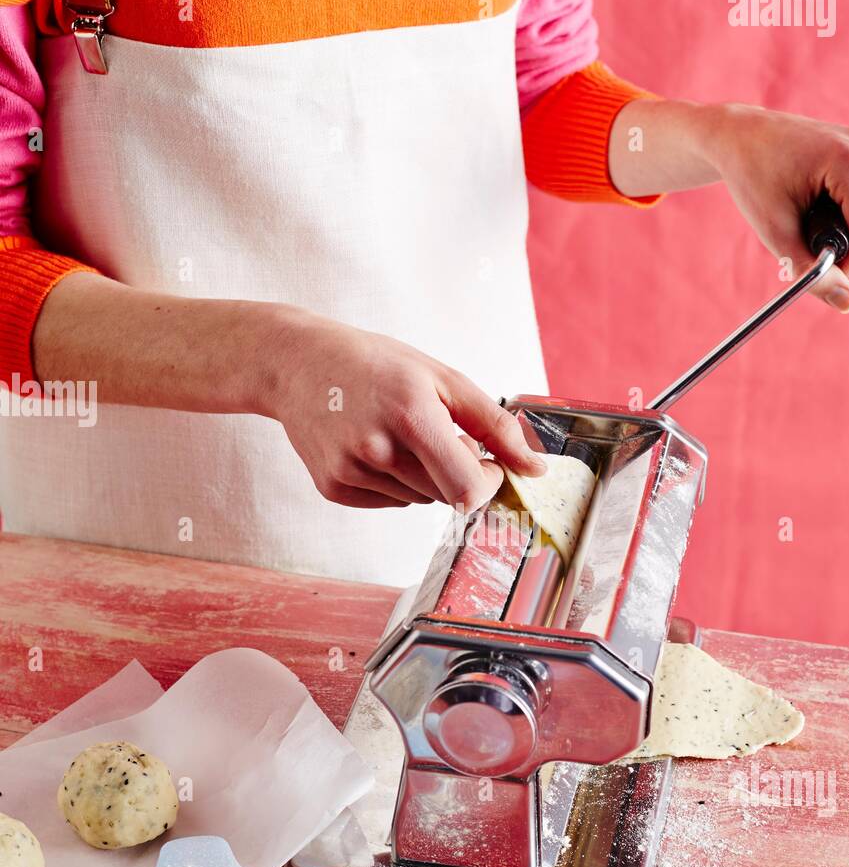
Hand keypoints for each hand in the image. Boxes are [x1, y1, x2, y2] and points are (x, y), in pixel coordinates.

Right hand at [32, 277, 545, 510]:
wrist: (294, 363)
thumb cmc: (376, 363)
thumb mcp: (440, 376)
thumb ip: (494, 423)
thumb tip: (536, 468)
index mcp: (411, 414)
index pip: (469, 488)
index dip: (489, 483)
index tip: (489, 463)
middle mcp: (377, 448)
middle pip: (446, 496)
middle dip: (457, 473)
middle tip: (437, 436)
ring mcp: (351, 471)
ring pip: (419, 500)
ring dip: (426, 477)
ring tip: (397, 434)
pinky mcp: (333, 488)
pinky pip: (390, 502)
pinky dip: (395, 482)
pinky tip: (373, 447)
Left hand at [609, 98, 848, 310]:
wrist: (741, 136)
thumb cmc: (753, 179)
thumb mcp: (777, 233)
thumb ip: (812, 272)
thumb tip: (848, 305)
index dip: (843, 266)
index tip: (809, 266)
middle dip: (839, 246)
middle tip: (798, 233)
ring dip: (841, 230)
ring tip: (804, 210)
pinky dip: (844, 213)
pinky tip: (816, 199)